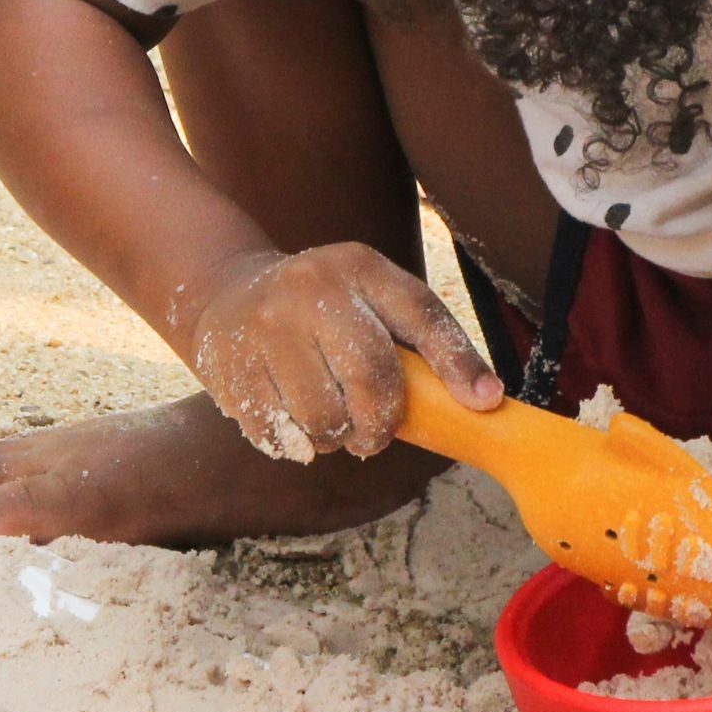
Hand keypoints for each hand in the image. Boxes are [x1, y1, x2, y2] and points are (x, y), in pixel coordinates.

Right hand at [183, 242, 501, 460]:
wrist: (226, 293)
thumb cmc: (323, 307)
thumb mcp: (368, 296)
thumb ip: (418, 338)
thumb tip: (483, 402)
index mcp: (359, 268)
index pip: (421, 315)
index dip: (458, 363)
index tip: (484, 402)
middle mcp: (312, 289)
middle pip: (371, 377)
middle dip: (382, 423)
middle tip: (375, 435)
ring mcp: (266, 329)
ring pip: (324, 418)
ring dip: (336, 438)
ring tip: (329, 421)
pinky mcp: (232, 369)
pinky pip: (281, 435)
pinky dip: (297, 443)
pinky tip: (292, 415)